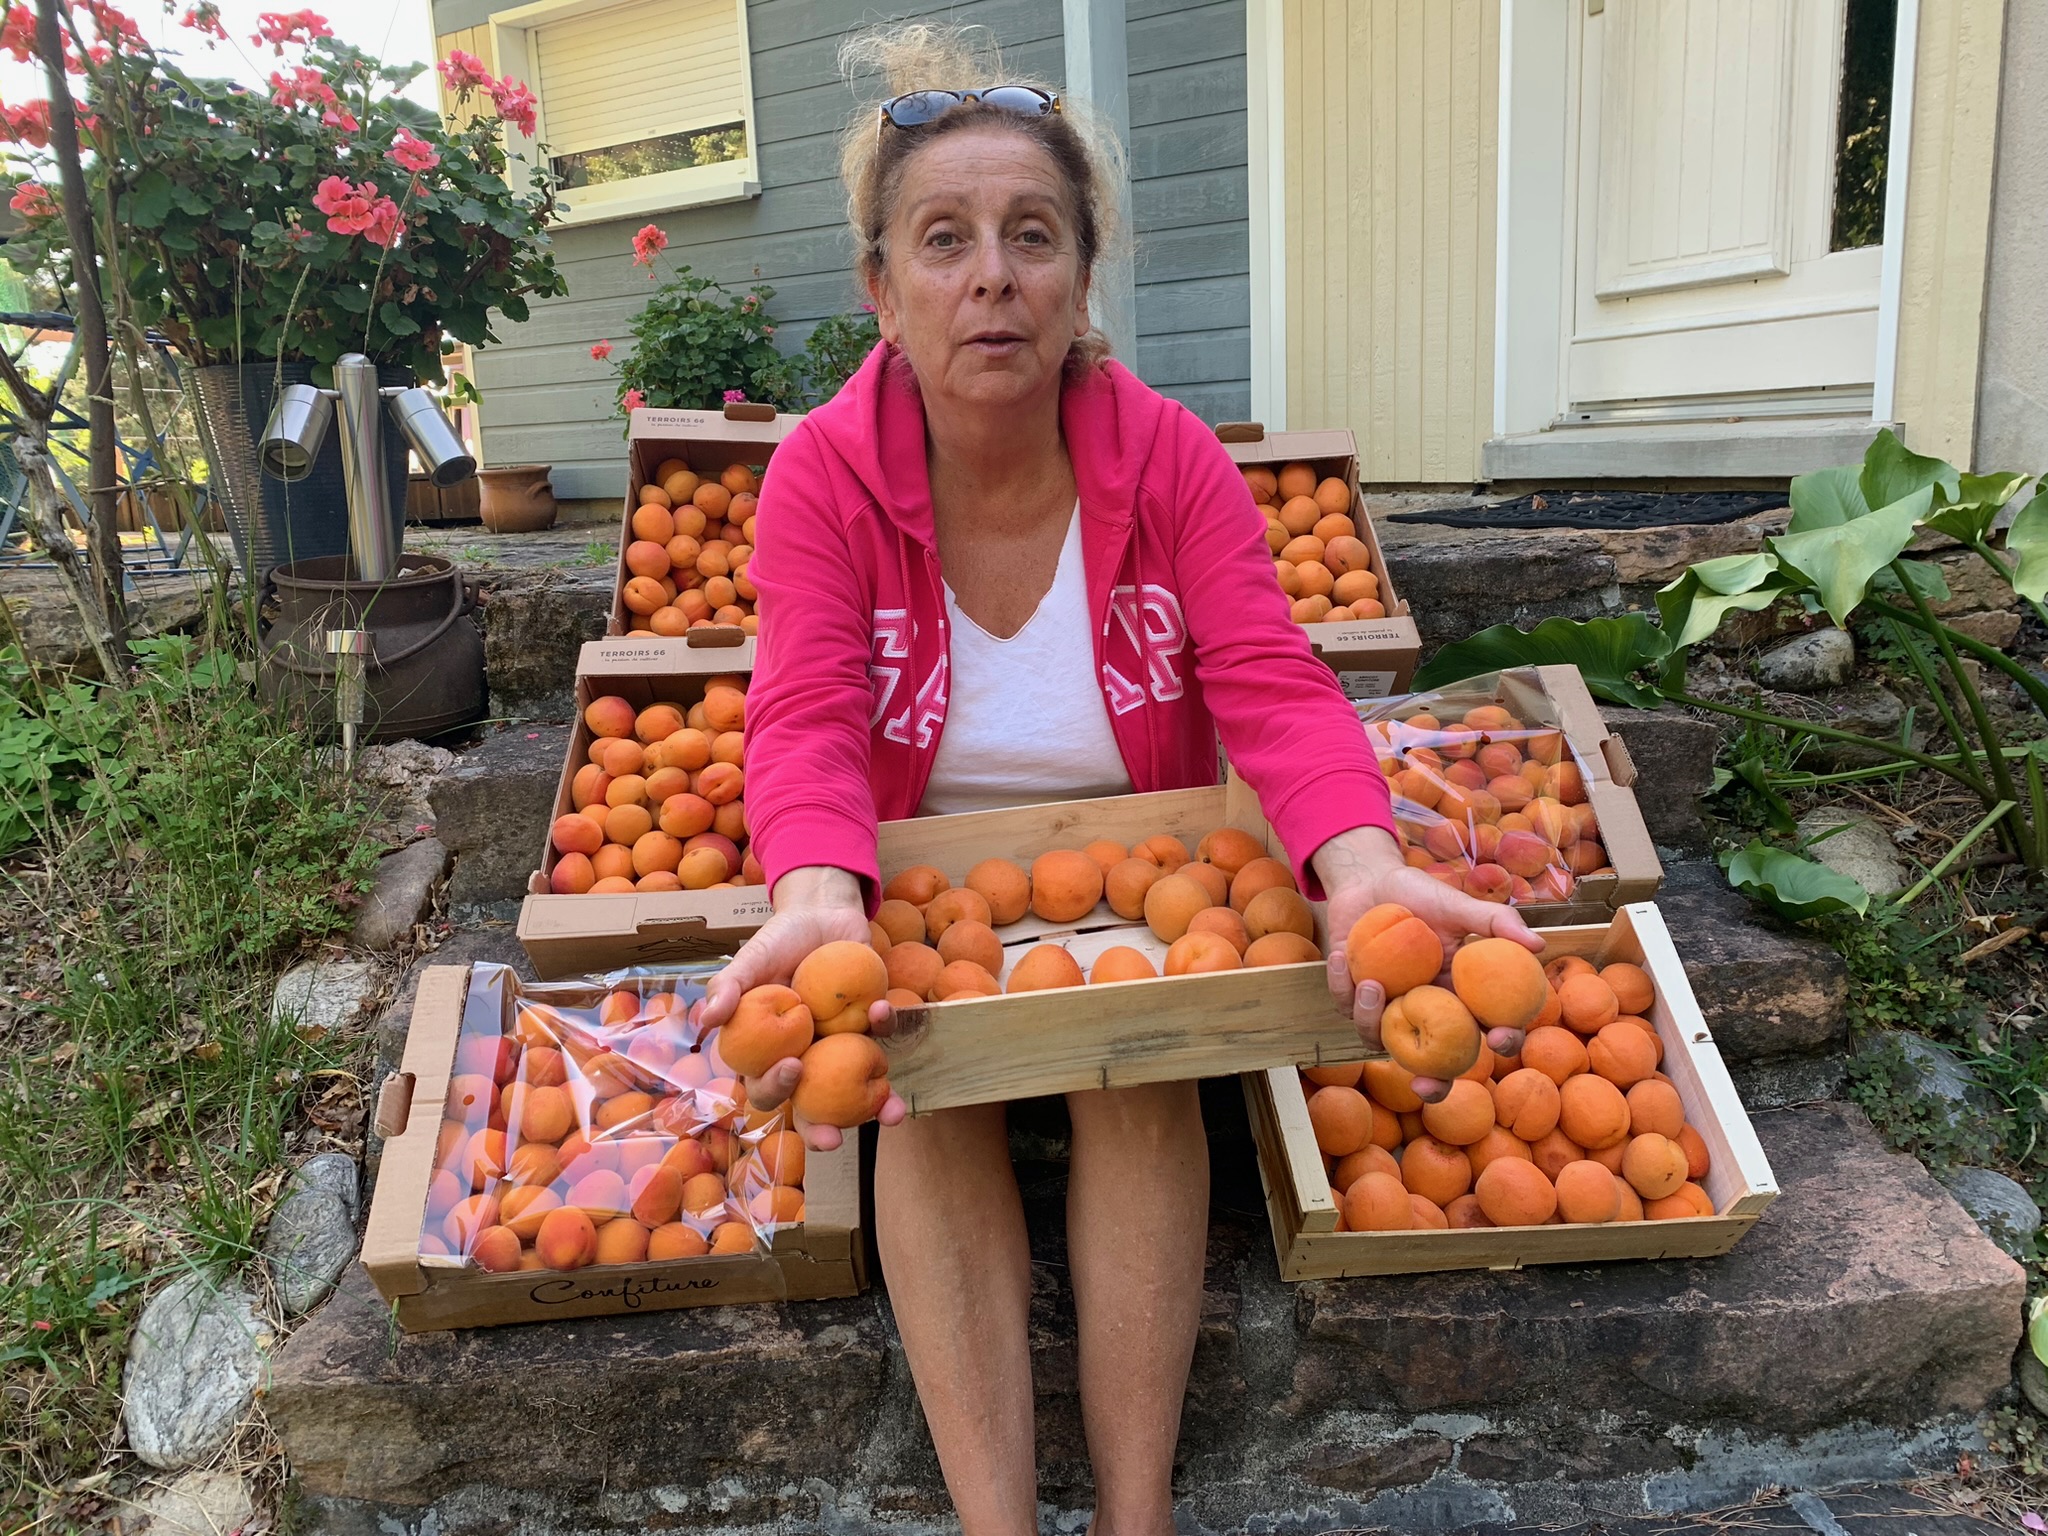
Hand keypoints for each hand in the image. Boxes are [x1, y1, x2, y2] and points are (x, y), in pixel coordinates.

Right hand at [693, 865, 907, 1150]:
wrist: (821, 912)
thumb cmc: (779, 941)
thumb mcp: (751, 959)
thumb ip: (729, 986)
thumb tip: (704, 1019)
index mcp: (768, 1051)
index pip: (763, 1085)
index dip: (773, 1089)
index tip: (791, 1067)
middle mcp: (805, 1057)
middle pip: (809, 1105)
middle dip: (821, 1129)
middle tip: (834, 1135)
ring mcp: (839, 1045)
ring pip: (855, 1088)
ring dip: (877, 1106)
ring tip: (892, 1113)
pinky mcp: (870, 1025)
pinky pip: (880, 1036)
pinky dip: (884, 1027)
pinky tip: (882, 1010)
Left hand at [1313, 828, 1545, 1102]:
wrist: (1370, 881)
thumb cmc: (1419, 894)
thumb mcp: (1456, 904)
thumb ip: (1495, 923)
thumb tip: (1539, 945)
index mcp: (1461, 995)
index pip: (1490, 1028)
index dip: (1502, 1040)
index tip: (1500, 1037)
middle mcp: (1429, 1011)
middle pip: (1439, 1064)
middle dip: (1434, 1084)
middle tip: (1424, 1086)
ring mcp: (1392, 1010)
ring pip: (1385, 1041)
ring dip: (1373, 1020)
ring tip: (1371, 984)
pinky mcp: (1356, 1000)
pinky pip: (1349, 1010)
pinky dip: (1343, 986)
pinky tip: (1342, 957)